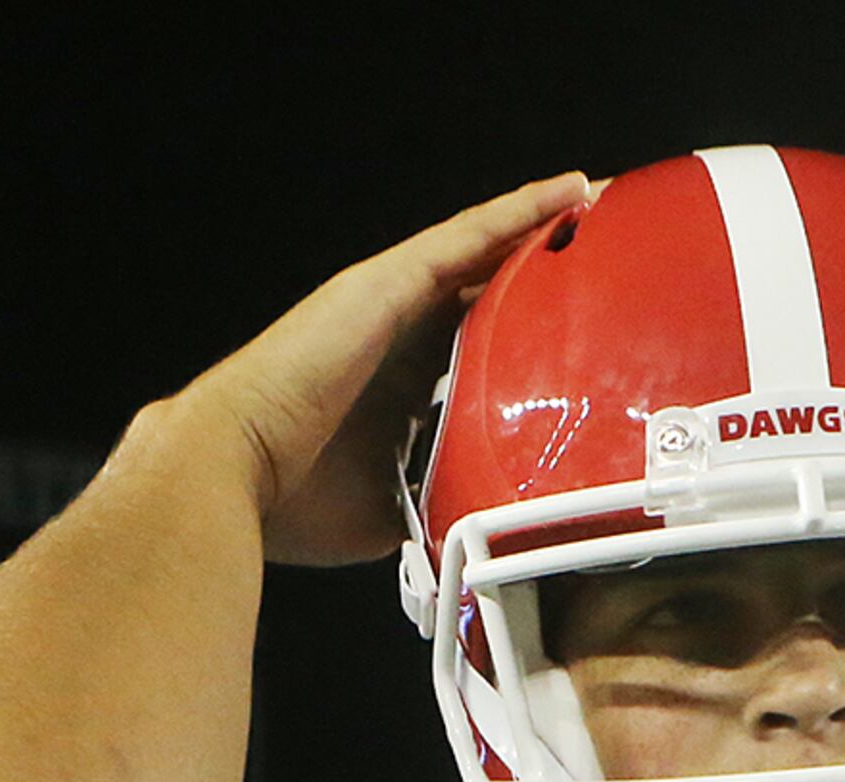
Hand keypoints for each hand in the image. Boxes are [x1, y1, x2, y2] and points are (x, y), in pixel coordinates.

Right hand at [172, 174, 593, 564]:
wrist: (227, 473)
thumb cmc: (289, 501)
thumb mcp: (387, 510)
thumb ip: (434, 501)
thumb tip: (476, 525)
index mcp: (395, 389)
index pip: (479, 356)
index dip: (531, 345)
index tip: (586, 348)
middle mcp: (396, 336)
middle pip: (489, 298)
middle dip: (549, 283)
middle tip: (617, 269)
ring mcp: (391, 305)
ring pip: (485, 255)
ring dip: (545, 233)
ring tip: (606, 209)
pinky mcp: (387, 285)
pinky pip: (467, 238)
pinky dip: (517, 213)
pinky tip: (569, 193)